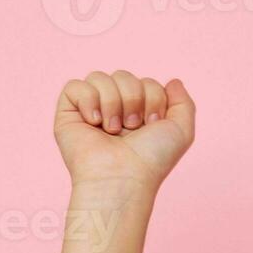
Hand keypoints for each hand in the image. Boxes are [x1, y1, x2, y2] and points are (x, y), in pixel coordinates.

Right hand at [54, 71, 194, 187]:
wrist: (123, 176)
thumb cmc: (152, 159)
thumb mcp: (182, 130)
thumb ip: (184, 103)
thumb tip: (173, 81)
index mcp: (139, 111)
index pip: (146, 82)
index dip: (153, 99)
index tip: (153, 124)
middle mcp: (115, 108)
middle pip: (124, 75)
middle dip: (133, 99)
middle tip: (133, 127)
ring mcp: (91, 110)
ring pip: (100, 77)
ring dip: (113, 102)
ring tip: (114, 129)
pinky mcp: (68, 114)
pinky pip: (75, 86)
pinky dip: (88, 100)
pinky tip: (94, 122)